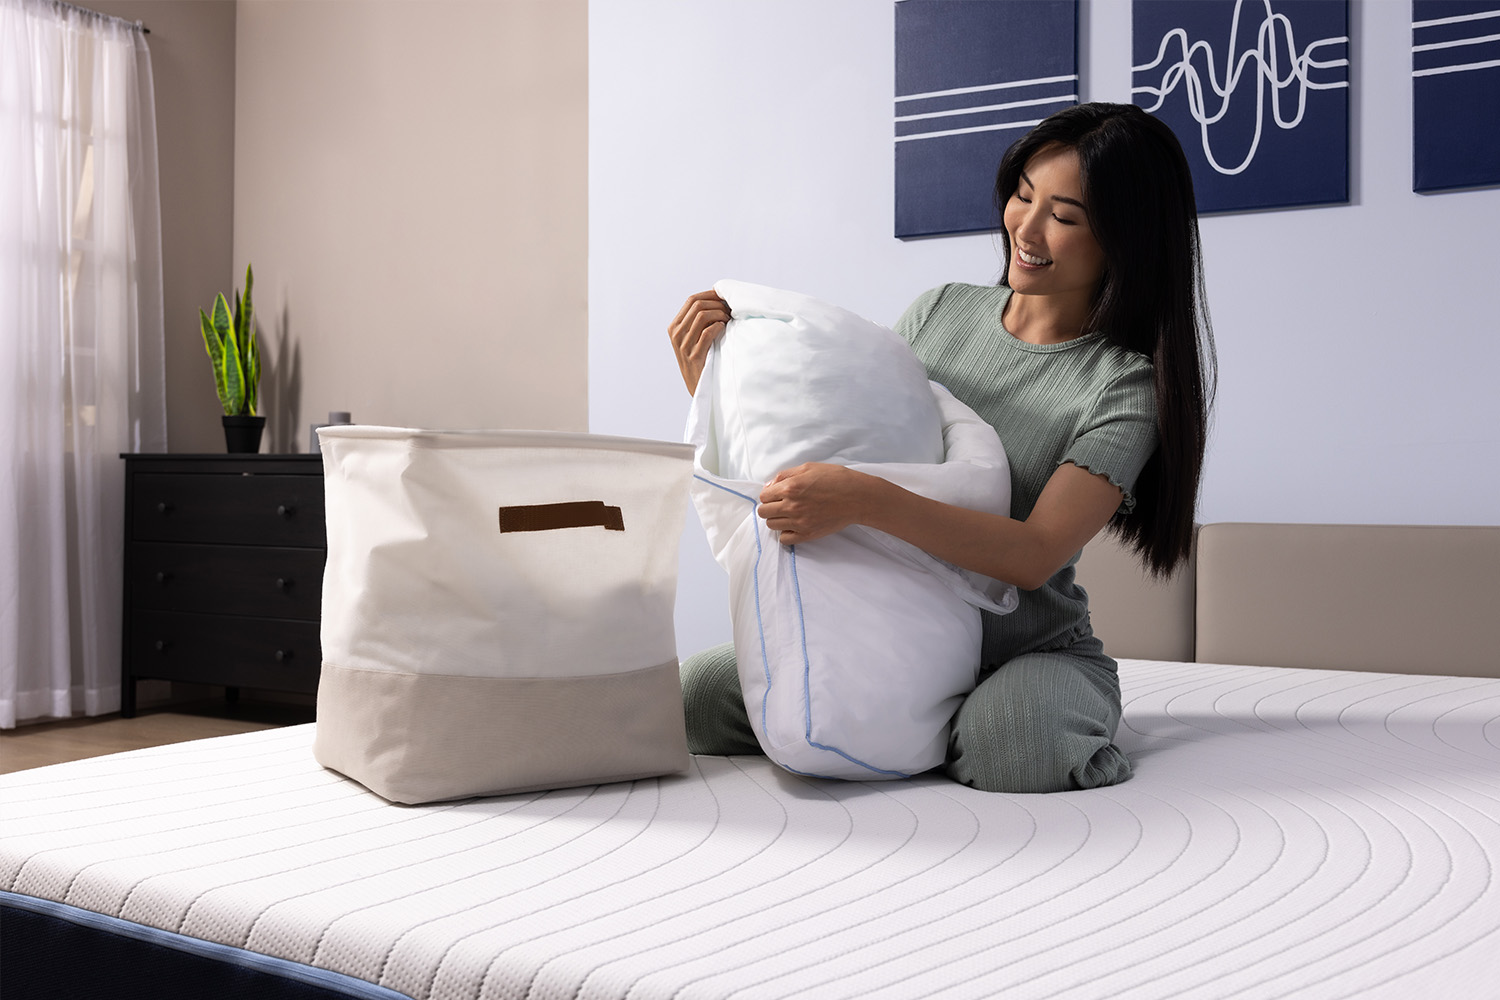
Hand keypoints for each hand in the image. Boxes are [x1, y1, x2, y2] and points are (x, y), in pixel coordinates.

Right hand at [668, 290, 730, 394]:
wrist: (699, 387)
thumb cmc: (702, 360)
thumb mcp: (694, 339)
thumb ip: (699, 322)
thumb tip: (719, 300)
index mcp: (674, 327)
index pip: (691, 300)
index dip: (710, 295)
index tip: (725, 298)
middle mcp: (676, 334)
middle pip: (697, 305)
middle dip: (717, 304)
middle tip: (730, 310)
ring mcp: (683, 345)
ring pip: (702, 316)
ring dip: (720, 314)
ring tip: (729, 320)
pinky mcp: (694, 356)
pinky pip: (708, 332)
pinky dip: (719, 327)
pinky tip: (725, 329)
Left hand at [757, 463, 875, 544]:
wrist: (858, 497)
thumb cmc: (836, 479)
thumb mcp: (809, 468)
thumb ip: (785, 475)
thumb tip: (769, 486)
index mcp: (790, 487)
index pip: (763, 496)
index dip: (769, 494)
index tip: (777, 494)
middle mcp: (791, 506)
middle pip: (764, 512)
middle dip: (770, 507)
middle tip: (781, 504)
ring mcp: (799, 522)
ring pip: (771, 526)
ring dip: (777, 519)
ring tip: (789, 514)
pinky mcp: (807, 534)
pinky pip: (785, 539)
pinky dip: (786, 533)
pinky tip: (794, 525)